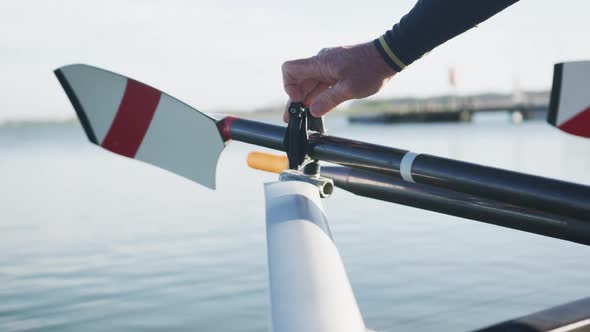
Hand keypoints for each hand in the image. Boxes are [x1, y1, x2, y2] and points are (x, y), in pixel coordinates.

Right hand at [281, 42, 396, 120]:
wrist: (388, 56)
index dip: (289, 87)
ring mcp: (329, 66)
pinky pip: (322, 83)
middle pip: (299, 81)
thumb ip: (328, 100)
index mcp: (320, 63)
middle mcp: (321, 63)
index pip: (290, 69)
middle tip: (293, 119)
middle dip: (296, 100)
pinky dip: (318, 95)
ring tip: (304, 118)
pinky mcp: (337, 70)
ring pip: (311, 83)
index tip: (299, 101)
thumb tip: (312, 111)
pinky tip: (319, 107)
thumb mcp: (349, 89)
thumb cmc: (370, 70)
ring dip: (307, 99)